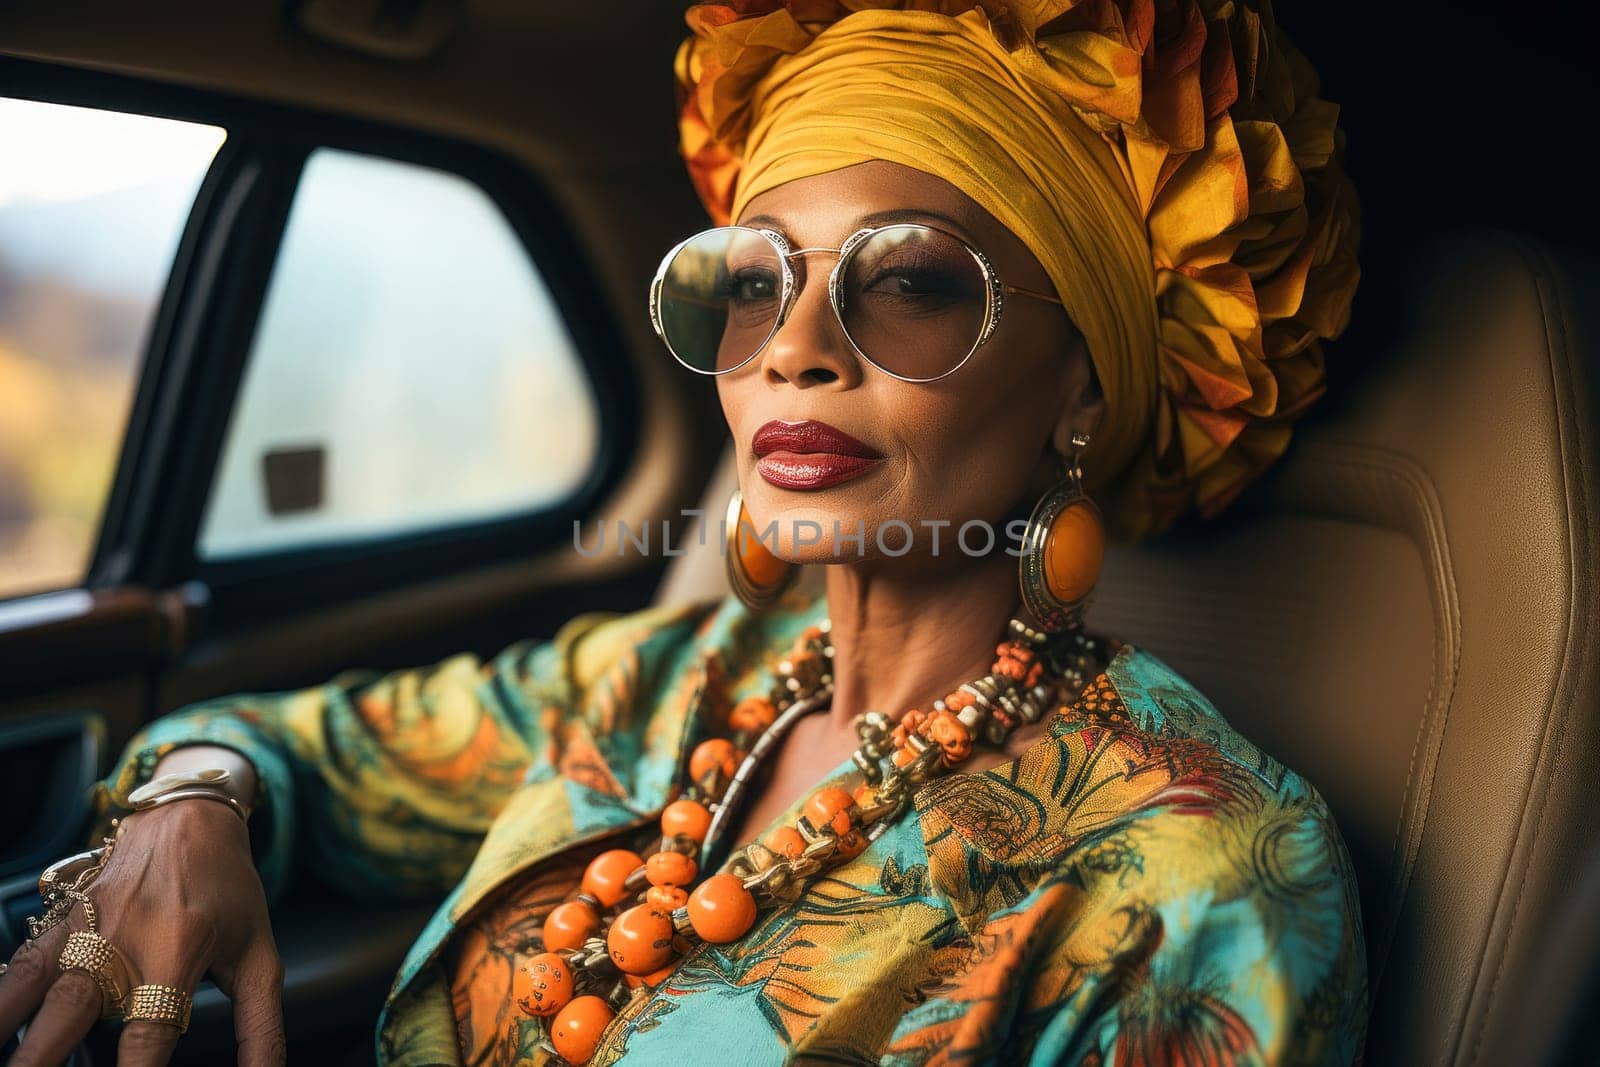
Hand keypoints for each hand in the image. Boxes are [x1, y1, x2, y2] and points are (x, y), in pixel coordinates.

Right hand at [0, 799, 285, 1065]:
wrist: (192, 817)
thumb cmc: (231, 891)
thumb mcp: (259, 956)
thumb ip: (261, 1026)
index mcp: (177, 954)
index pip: (149, 1035)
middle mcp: (124, 943)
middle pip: (73, 1013)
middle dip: (44, 1056)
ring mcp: (85, 930)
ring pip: (35, 987)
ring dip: (14, 1029)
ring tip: (6, 1063)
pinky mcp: (61, 922)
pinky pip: (19, 964)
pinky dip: (2, 996)